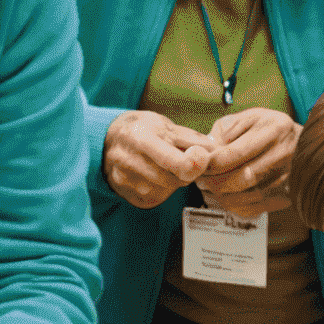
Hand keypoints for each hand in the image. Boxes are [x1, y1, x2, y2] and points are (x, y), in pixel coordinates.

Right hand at [102, 110, 216, 208]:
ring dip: (172, 182)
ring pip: (165, 191)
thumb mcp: (166, 125)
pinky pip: (154, 198)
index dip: (193, 165)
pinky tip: (154, 176)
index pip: (173, 161)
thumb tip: (215, 151)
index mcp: (141, 138)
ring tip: (163, 167)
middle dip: (184, 172)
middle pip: (172, 179)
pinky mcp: (125, 194)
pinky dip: (161, 190)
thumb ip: (192, 139)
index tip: (201, 159)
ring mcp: (125, 179)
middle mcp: (129, 160)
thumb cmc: (141, 130)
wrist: (108, 138)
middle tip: (180, 160)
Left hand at [196, 108, 299, 216]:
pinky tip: (226, 196)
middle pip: (242, 178)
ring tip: (210, 187)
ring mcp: (287, 176)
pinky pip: (255, 208)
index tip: (199, 165)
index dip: (213, 163)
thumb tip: (209, 149)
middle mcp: (284, 154)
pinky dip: (236, 205)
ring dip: (223, 195)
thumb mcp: (249, 117)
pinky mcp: (286, 194)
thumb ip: (227, 130)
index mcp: (274, 130)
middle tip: (201, 179)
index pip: (236, 153)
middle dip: (215, 181)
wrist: (302, 143)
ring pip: (247, 196)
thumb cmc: (270, 129)